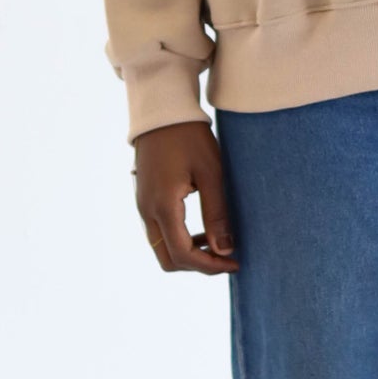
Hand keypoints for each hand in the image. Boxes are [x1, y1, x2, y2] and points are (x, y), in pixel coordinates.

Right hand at [133, 119, 238, 274]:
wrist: (163, 112)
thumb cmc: (190, 138)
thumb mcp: (211, 174)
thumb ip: (217, 214)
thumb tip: (225, 250)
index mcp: (163, 206)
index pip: (183, 255)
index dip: (210, 266)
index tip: (235, 262)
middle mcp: (147, 211)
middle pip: (168, 259)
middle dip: (198, 265)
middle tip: (226, 257)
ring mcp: (142, 206)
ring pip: (161, 248)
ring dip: (188, 253)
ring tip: (217, 242)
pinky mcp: (144, 200)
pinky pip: (159, 233)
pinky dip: (179, 240)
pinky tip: (202, 230)